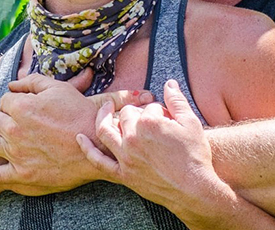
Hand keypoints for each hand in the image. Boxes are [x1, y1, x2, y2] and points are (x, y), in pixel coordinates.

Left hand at [0, 70, 152, 195]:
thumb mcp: (59, 87)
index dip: (10, 100)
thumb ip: (32, 81)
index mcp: (22, 107)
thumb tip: (14, 82)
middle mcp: (14, 130)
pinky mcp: (21, 174)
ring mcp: (15, 154)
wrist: (97, 145)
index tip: (15, 103)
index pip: (4, 100)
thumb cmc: (79, 113)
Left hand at [76, 79, 220, 210]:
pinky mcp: (123, 174)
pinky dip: (87, 149)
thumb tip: (169, 84)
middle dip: (133, 111)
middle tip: (143, 116)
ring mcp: (126, 157)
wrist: (193, 189)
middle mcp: (133, 138)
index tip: (165, 117)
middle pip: (124, 115)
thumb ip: (177, 100)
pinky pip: (98, 161)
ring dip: (101, 118)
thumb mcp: (190, 123)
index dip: (157, 109)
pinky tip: (79, 138)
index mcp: (149, 123)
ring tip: (104, 110)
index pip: (146, 107)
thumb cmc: (194, 156)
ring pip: (105, 132)